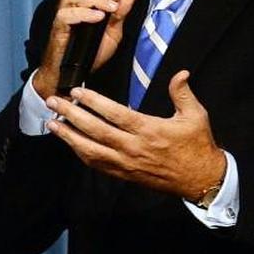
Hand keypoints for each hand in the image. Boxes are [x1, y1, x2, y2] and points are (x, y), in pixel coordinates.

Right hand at [31, 0, 138, 97]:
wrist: (72, 74)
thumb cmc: (89, 52)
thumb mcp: (113, 31)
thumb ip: (121, 12)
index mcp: (81, 0)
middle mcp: (69, 4)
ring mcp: (63, 16)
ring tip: (110, 8)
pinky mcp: (58, 29)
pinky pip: (67, 14)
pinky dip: (85, 13)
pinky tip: (99, 18)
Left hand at [44, 70, 225, 198]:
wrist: (201, 179)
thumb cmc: (197, 145)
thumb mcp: (196, 116)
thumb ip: (183, 93)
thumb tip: (181, 73)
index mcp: (149, 130)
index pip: (115, 114)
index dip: (94, 103)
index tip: (77, 92)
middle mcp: (134, 148)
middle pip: (96, 131)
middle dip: (71, 116)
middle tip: (54, 102)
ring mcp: (126, 163)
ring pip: (91, 150)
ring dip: (69, 137)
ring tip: (52, 123)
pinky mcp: (124, 174)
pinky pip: (97, 164)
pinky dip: (81, 153)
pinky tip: (70, 142)